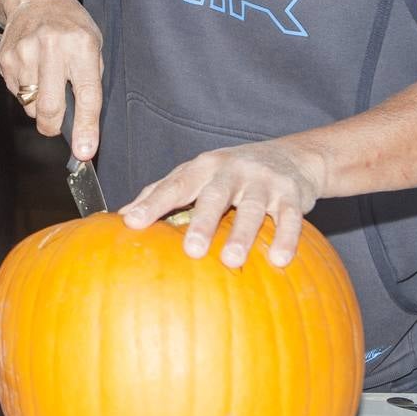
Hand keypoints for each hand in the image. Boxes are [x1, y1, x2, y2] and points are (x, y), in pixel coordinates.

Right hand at [0, 0, 103, 159]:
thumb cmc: (70, 25)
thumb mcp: (93, 44)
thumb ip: (90, 81)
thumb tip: (84, 127)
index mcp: (81, 45)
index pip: (86, 94)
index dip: (86, 127)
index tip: (84, 151)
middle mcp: (51, 47)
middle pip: (49, 107)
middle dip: (54, 126)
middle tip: (57, 125)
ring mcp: (24, 52)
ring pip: (30, 105)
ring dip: (39, 105)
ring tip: (46, 80)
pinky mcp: (5, 58)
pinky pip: (16, 94)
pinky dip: (26, 91)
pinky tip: (32, 70)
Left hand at [118, 138, 326, 267]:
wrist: (292, 156)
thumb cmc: (232, 172)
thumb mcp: (198, 174)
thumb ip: (164, 192)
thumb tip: (124, 215)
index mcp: (203, 167)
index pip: (174, 185)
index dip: (152, 203)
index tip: (132, 223)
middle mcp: (232, 170)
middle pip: (214, 195)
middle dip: (202, 222)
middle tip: (191, 249)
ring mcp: (263, 181)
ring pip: (253, 207)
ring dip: (243, 234)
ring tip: (232, 259)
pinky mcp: (292, 194)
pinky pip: (290, 217)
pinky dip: (286, 238)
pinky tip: (279, 259)